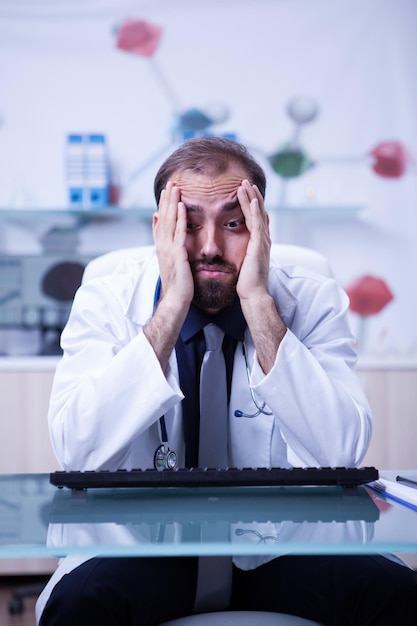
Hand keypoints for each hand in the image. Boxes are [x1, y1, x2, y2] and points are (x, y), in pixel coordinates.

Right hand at [152, 181, 193, 315]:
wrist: (176, 300)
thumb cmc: (178, 286)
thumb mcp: (173, 265)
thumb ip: (171, 250)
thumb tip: (174, 246)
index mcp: (161, 248)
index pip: (160, 222)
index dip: (162, 207)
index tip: (165, 193)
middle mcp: (162, 246)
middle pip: (163, 217)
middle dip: (166, 200)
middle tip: (170, 183)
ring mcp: (168, 249)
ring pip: (169, 221)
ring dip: (172, 203)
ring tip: (175, 187)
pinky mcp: (177, 254)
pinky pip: (179, 232)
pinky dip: (179, 218)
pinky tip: (182, 206)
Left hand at [236, 180, 270, 302]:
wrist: (253, 295)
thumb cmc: (246, 284)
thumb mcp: (243, 264)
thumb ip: (241, 253)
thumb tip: (233, 250)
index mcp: (258, 243)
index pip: (255, 219)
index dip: (250, 204)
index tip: (245, 192)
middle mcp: (263, 240)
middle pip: (258, 212)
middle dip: (252, 196)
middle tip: (246, 181)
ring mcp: (262, 242)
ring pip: (257, 214)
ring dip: (252, 198)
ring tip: (246, 184)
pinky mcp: (259, 246)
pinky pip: (257, 225)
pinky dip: (255, 211)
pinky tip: (252, 200)